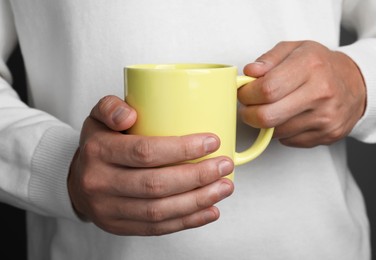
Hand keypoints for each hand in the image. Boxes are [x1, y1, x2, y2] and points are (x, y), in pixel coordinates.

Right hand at [68, 95, 233, 235]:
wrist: (77, 181)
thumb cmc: (99, 145)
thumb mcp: (98, 117)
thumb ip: (112, 107)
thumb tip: (130, 115)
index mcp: (98, 151)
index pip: (145, 152)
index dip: (183, 149)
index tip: (212, 142)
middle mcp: (100, 183)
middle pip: (156, 184)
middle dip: (197, 176)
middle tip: (224, 165)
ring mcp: (109, 210)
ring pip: (160, 210)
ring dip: (198, 200)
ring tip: (224, 187)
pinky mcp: (119, 227)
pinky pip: (157, 228)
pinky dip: (188, 221)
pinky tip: (210, 210)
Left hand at [238, 40, 365, 147]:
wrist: (357, 84)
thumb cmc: (321, 65)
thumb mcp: (295, 49)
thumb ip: (269, 58)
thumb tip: (249, 72)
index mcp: (310, 66)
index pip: (266, 89)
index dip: (247, 94)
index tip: (244, 93)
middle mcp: (321, 93)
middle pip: (267, 116)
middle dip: (249, 114)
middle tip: (248, 107)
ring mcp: (326, 117)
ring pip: (276, 132)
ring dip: (266, 123)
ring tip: (271, 109)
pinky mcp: (328, 135)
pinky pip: (289, 141)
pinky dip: (282, 131)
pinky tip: (289, 117)